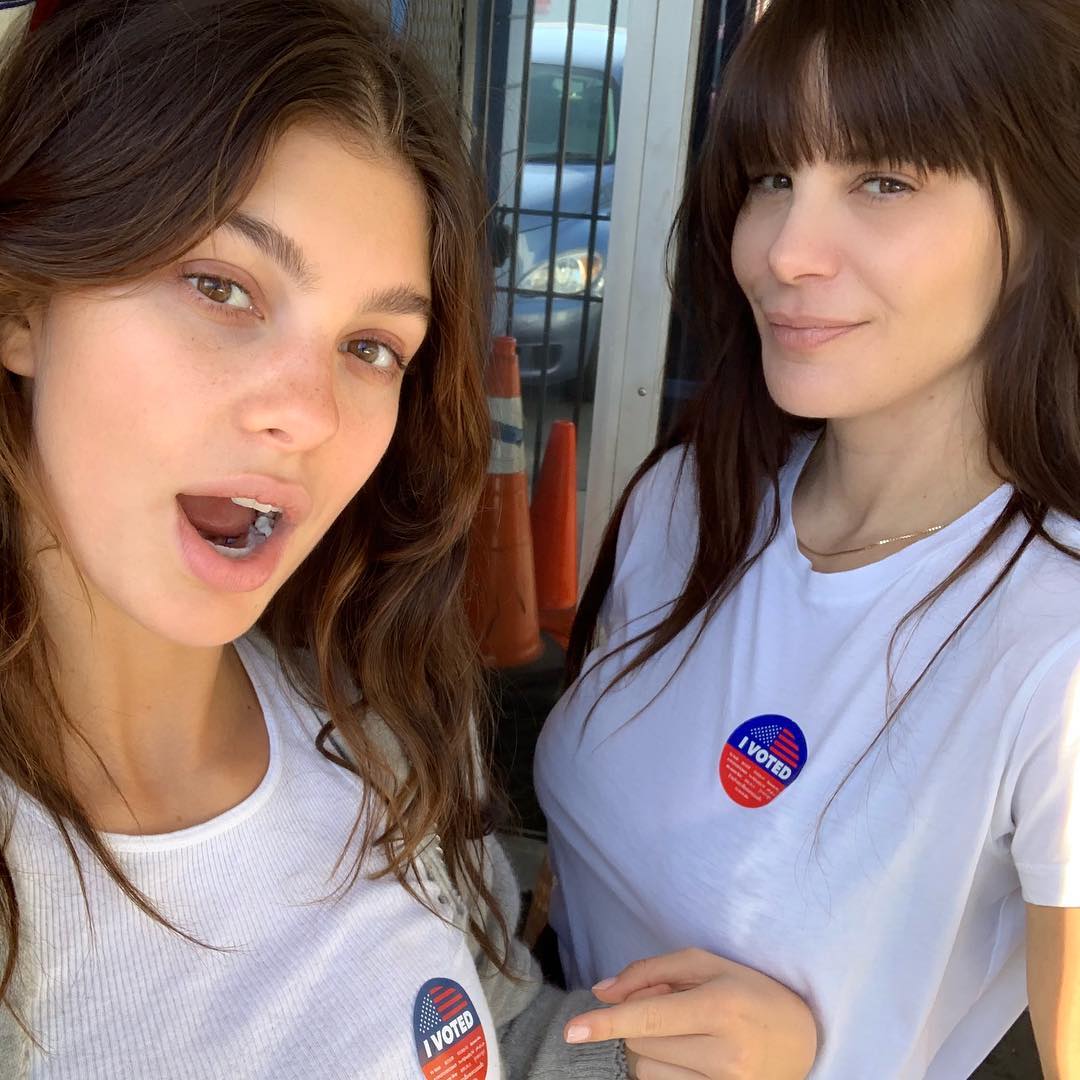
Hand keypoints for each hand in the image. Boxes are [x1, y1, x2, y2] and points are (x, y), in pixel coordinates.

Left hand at [563, 947, 816, 1079]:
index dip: (607, 1022)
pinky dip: (665, 1067)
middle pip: (640, 1039)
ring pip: (646, 1067)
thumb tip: (602, 992)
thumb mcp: (707, 965)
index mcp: (720, 1005)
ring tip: (689, 1033)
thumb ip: (650, 972)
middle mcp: (724, 1050)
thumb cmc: (751, 992)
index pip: (648, 1017)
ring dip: (653, 1047)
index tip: (573, 1031)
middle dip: (640, 1021)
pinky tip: (693, 1054)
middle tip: (674, 1008)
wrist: (807, 1040)